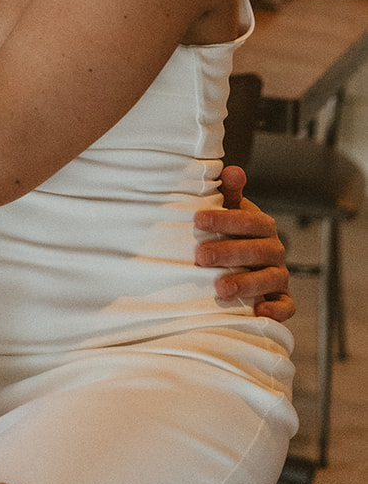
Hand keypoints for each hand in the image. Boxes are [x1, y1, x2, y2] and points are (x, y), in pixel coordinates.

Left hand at [194, 165, 293, 320]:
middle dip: (229, 253)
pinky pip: (286, 306)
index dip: (224, 219)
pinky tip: (259, 312)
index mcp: (262, 226)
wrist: (245, 264)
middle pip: (257, 250)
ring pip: (270, 279)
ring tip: (220, 288)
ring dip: (246, 283)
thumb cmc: (232, 234)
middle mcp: (274, 249)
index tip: (197, 219)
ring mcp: (279, 275)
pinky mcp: (281, 299)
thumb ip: (229, 193)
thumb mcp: (230, 212)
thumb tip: (231, 171)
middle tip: (201, 257)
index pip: (248, 220)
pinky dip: (277, 311)